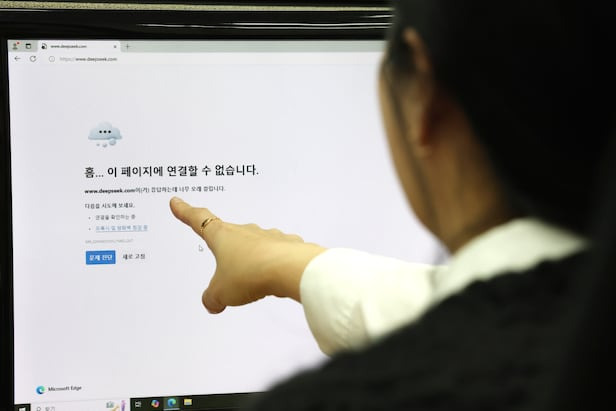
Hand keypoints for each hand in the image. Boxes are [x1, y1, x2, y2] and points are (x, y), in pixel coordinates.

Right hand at [169, 197, 325, 313]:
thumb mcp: (221, 293)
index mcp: (222, 236)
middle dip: (225, 248)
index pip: (199, 220)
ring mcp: (268, 236)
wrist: (292, 268)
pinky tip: (276, 277)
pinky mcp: (288, 246)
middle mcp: (245, 231)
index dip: (185, 212)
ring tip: (252, 279)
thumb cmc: (252, 272)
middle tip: (222, 259)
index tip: (177, 202)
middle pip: (229, 235)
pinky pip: (277, 254)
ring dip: (252, 259)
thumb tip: (211, 303)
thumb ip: (212, 298)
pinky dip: (274, 265)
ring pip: (255, 246)